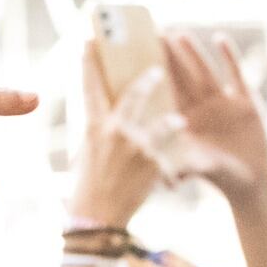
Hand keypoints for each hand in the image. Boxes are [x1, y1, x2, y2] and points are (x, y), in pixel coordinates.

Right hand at [70, 42, 164, 226]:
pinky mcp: (154, 161)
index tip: (90, 45)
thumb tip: (111, 122)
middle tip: (158, 71)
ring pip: (164, 124)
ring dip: (172, 124)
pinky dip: (174, 157)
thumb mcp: (87, 158)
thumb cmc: (87, 192)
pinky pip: (170, 152)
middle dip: (148, 81)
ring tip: (178, 122)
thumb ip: (101, 136)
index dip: (90, 65)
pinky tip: (177, 168)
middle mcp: (116, 132)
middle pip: (136, 95)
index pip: (90, 90)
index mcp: (94, 130)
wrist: (97, 221)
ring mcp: (137, 145)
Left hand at [161, 34, 266, 202]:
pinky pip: (237, 74)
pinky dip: (229, 57)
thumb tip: (168, 179)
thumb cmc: (218, 178)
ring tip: (179, 35)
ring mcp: (223, 103)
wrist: (248, 182)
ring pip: (205, 72)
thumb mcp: (198, 170)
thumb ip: (185, 169)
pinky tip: (220, 39)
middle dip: (170, 60)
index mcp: (185, 123)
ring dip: (193, 54)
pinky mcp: (246, 101)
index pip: (167, 97)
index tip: (139, 64)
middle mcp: (201, 110)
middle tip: (154, 38)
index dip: (155, 80)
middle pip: (183, 79)